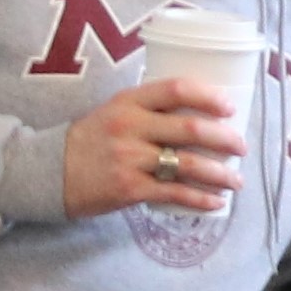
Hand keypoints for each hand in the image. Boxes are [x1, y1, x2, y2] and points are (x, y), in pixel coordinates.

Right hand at [58, 80, 244, 216]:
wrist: (49, 171)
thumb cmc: (91, 139)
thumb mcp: (114, 111)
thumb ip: (149, 109)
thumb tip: (202, 111)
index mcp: (129, 102)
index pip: (176, 89)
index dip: (209, 96)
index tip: (230, 108)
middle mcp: (130, 127)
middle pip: (191, 128)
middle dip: (225, 139)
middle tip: (241, 147)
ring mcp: (129, 158)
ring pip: (189, 164)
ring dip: (220, 173)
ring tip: (237, 180)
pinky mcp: (128, 188)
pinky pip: (174, 193)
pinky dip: (201, 198)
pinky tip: (217, 201)